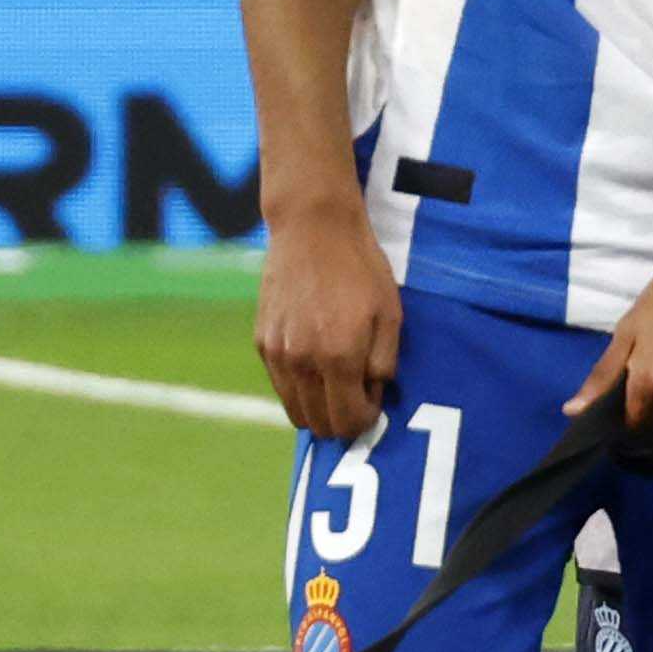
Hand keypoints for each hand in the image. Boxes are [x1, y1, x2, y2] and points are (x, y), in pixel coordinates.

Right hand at [256, 199, 398, 446]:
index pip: (348, 421)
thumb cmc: (360, 267)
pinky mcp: (262, 342)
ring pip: (295, 411)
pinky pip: (281, 385)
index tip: (374, 402)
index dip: (366, 421)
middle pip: (319, 425)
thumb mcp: (390, 314)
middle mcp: (302, 362)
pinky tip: (315, 361)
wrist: (313, 227)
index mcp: (339, 357)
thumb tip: (373, 396)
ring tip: (336, 382)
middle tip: (356, 397)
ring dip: (318, 408)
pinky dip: (299, 387)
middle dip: (342, 421)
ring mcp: (278, 354)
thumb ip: (383, 364)